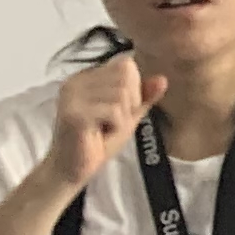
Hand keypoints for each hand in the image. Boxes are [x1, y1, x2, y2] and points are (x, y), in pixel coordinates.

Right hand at [43, 52, 164, 194]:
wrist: (72, 169)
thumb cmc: (98, 141)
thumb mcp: (128, 115)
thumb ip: (144, 97)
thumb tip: (163, 79)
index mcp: (86, 77)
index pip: (127, 65)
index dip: (134, 89)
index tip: (117, 111)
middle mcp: (76, 81)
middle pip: (126, 76)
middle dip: (130, 104)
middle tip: (110, 122)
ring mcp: (72, 95)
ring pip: (122, 94)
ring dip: (122, 118)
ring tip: (104, 129)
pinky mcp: (74, 112)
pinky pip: (114, 111)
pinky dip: (115, 126)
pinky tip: (99, 134)